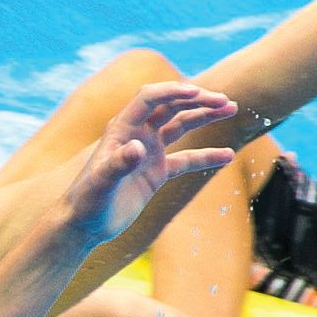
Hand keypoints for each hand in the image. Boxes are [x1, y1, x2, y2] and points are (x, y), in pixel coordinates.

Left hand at [58, 80, 242, 240]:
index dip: (173, 92)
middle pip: (170, 106)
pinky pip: (186, 159)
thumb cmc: (87, 202)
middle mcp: (137, 134)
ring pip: (181, 126)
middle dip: (198, 101)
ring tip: (231, 109)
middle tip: (225, 101)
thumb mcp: (102, 184)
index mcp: (122, 129)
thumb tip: (139, 148)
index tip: (198, 93)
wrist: (85, 224)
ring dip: (204, 116)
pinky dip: (206, 156)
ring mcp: (148, 152)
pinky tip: (227, 156)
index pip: (150, 99)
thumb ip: (119, 164)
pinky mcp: (156, 172)